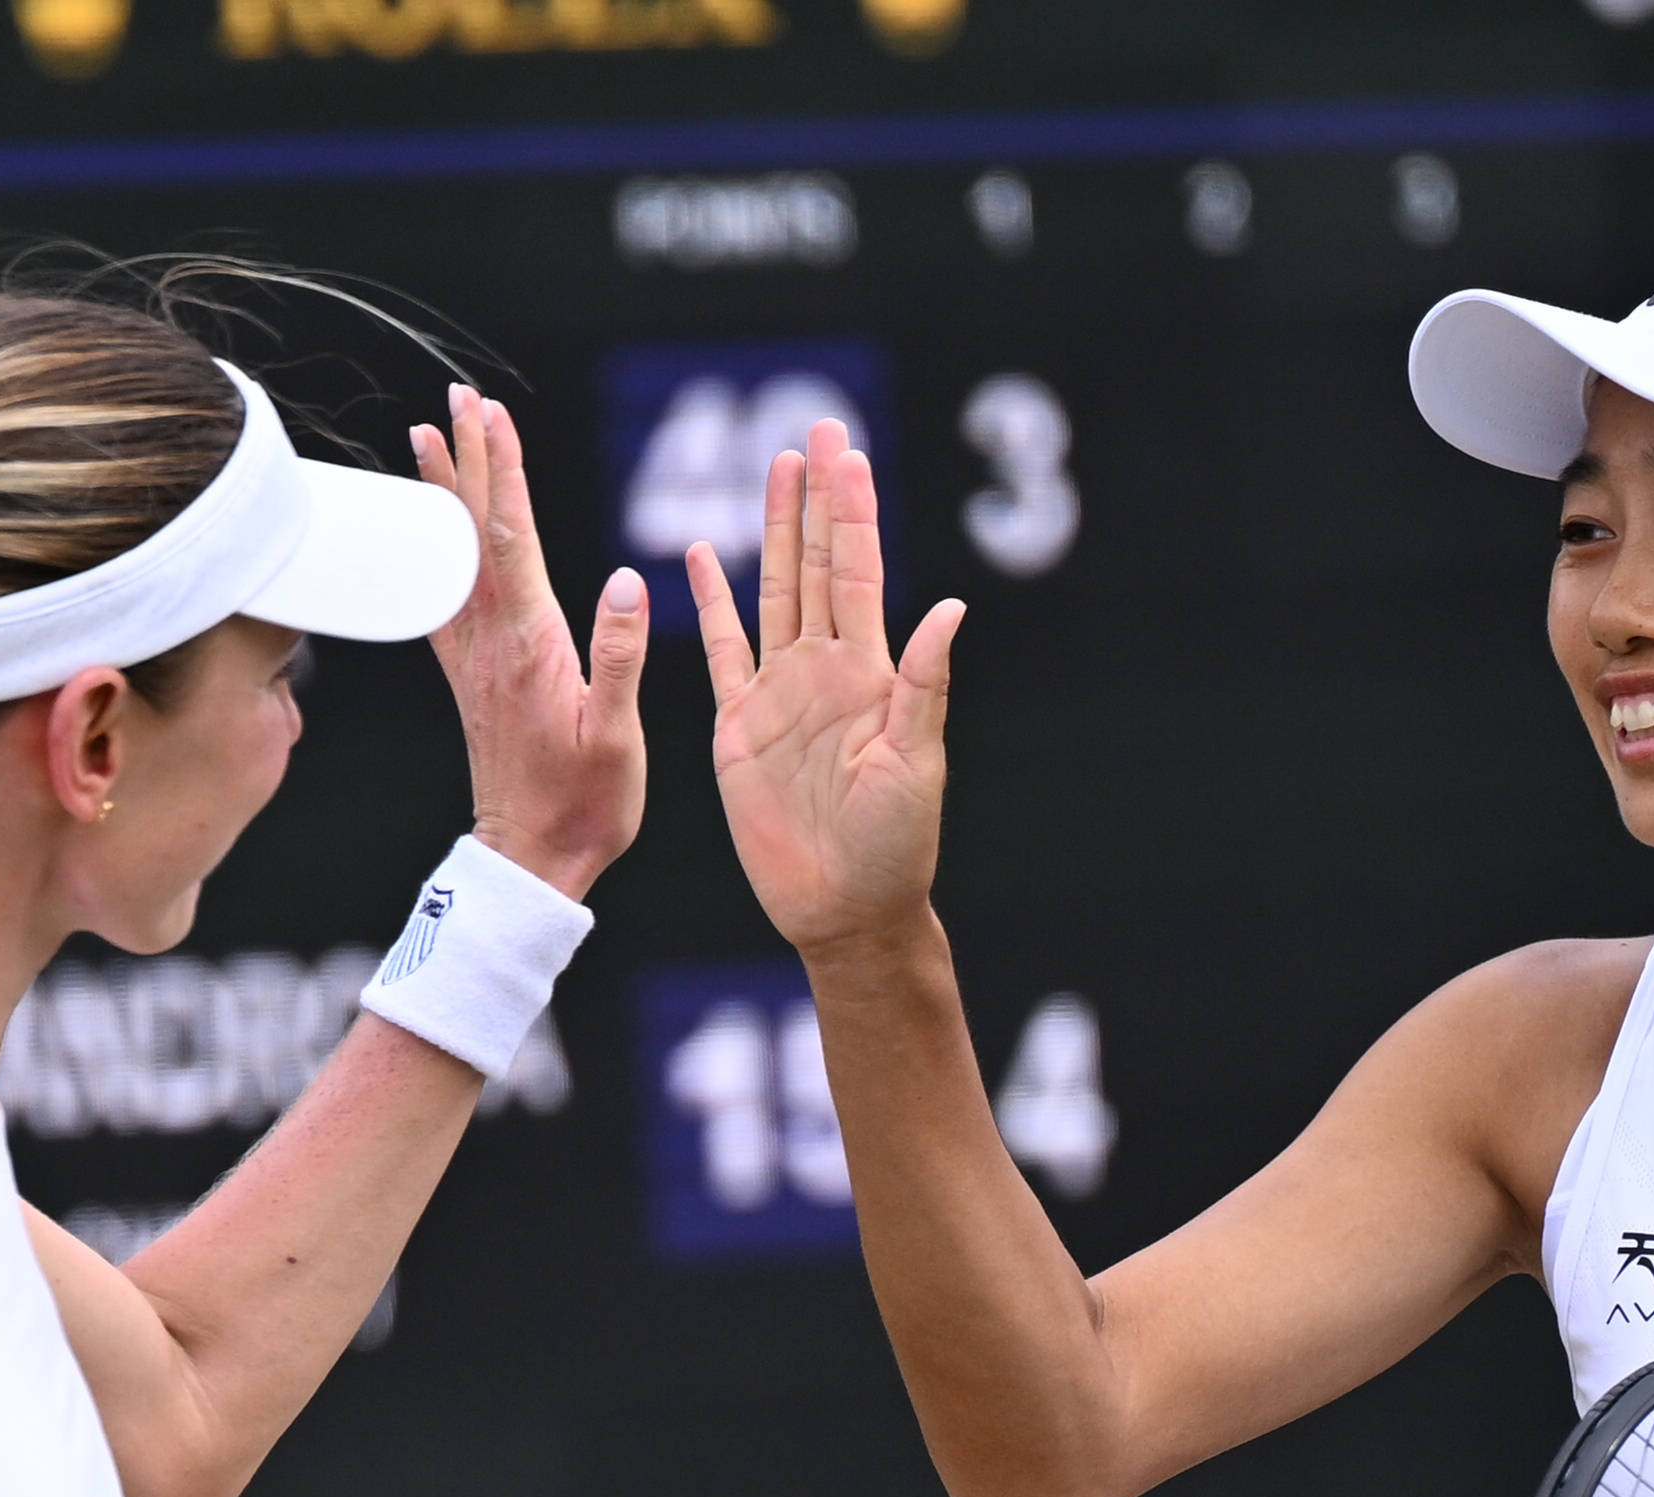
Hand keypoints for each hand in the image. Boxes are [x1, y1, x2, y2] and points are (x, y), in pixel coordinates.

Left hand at [410, 385, 646, 901]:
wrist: (532, 857)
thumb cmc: (585, 804)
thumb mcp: (617, 736)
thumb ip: (619, 657)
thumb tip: (629, 581)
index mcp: (531, 643)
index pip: (513, 538)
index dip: (503, 470)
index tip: (494, 414)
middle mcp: (492, 640)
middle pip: (474, 529)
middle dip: (467, 458)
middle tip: (457, 398)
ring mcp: (474, 656)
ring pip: (454, 553)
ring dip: (445, 491)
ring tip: (427, 436)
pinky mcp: (470, 675)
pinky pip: (445, 593)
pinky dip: (437, 545)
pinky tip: (431, 527)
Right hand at [690, 418, 967, 958]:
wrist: (844, 909)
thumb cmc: (895, 847)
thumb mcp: (917, 764)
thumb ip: (925, 685)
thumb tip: (951, 608)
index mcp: (871, 673)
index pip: (858, 572)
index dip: (851, 511)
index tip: (848, 452)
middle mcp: (825, 671)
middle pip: (815, 564)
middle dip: (816, 497)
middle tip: (815, 431)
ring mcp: (780, 694)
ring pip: (772, 592)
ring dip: (771, 532)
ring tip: (775, 469)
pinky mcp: (739, 726)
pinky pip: (722, 651)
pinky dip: (711, 604)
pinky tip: (703, 557)